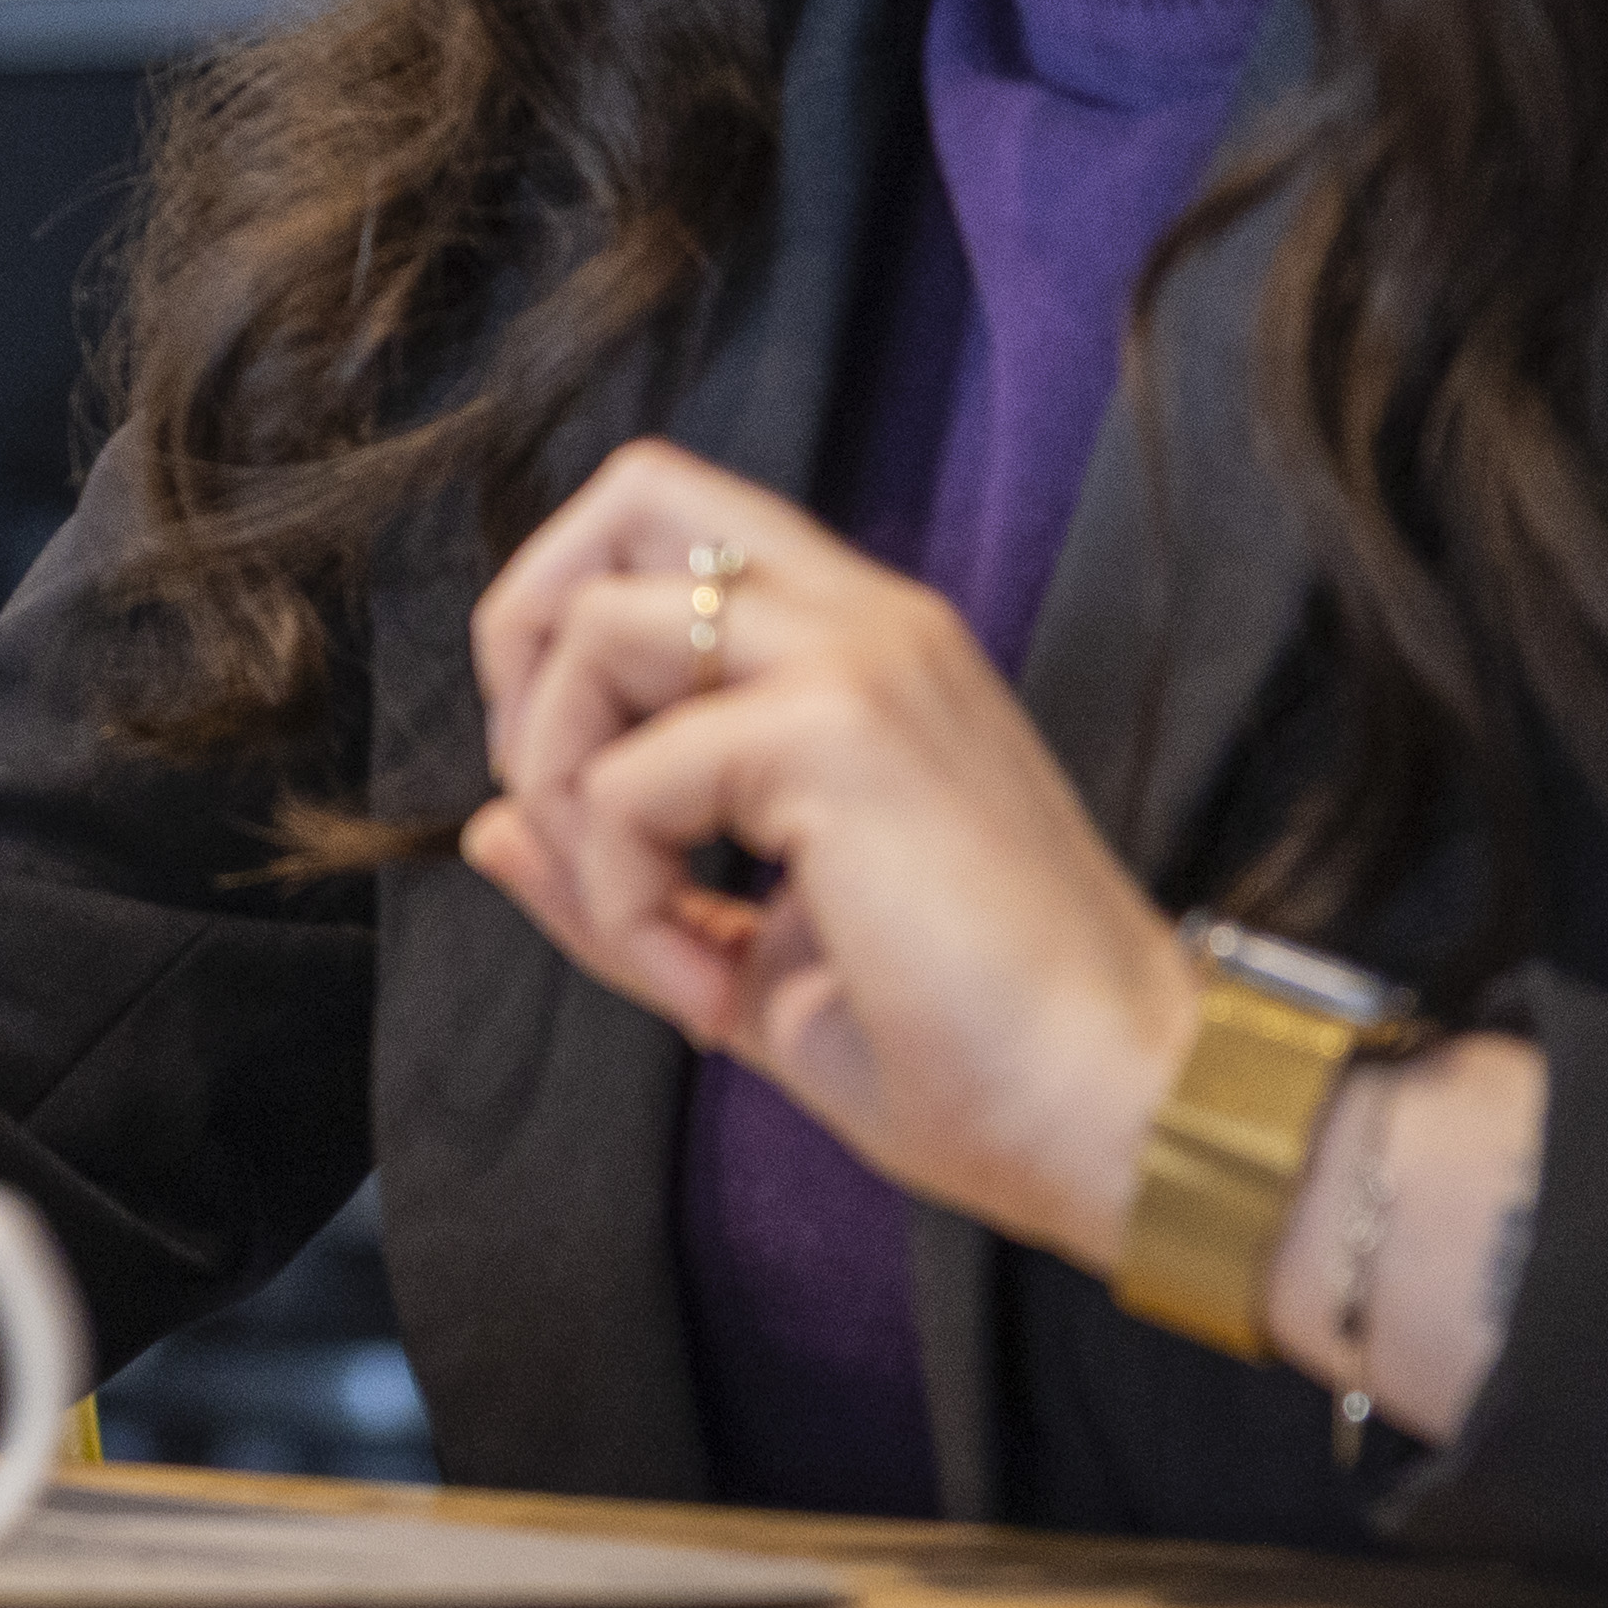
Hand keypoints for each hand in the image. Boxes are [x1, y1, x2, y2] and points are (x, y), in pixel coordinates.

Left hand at [456, 444, 1200, 1274]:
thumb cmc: (974, 1055)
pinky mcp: (840, 730)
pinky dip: (621, 900)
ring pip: (592, 625)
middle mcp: (866, 619)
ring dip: (565, 797)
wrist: (1125, 1117)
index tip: (589, 811)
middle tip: (568, 812)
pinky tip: (710, 990)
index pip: (672, 528)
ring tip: (657, 934)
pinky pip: (620, 777)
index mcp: (863, 651)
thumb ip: (617, 878)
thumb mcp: (756, 961)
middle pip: (627, 491)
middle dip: (530, 644)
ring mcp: (859, 659)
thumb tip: (482, 829)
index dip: (570, 637)